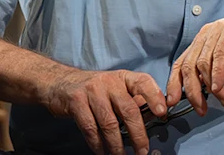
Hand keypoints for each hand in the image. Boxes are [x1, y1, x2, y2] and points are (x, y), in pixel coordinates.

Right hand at [43, 68, 167, 154]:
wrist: (60, 83)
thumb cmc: (94, 89)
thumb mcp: (115, 89)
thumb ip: (132, 100)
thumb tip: (154, 117)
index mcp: (123, 77)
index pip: (143, 82)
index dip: (154, 97)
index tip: (163, 113)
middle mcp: (109, 81)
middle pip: (129, 109)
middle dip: (138, 134)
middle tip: (142, 151)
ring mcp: (91, 90)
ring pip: (110, 123)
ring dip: (117, 145)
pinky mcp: (76, 101)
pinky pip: (90, 128)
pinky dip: (97, 144)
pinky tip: (102, 151)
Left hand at [166, 0, 223, 115]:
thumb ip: (217, 75)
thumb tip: (204, 93)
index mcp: (202, 43)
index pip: (180, 64)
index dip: (174, 84)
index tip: (172, 103)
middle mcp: (205, 35)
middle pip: (187, 66)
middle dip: (191, 92)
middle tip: (201, 109)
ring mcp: (217, 31)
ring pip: (202, 63)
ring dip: (209, 87)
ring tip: (221, 100)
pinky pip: (220, 55)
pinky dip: (218, 74)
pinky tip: (220, 88)